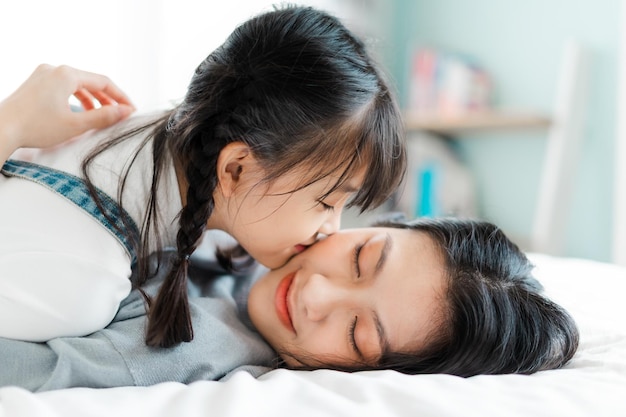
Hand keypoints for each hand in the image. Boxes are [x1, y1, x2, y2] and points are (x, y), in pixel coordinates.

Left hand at [0, 64, 134, 162]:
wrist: (2, 128)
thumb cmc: (35, 127)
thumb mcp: (76, 124)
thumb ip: (104, 117)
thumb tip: (125, 112)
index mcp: (66, 74)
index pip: (104, 82)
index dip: (121, 97)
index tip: (131, 110)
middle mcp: (55, 69)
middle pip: (90, 82)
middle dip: (107, 99)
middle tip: (120, 114)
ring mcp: (43, 75)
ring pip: (77, 85)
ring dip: (92, 100)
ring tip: (102, 116)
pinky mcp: (35, 83)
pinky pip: (64, 87)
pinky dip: (76, 98)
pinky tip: (80, 112)